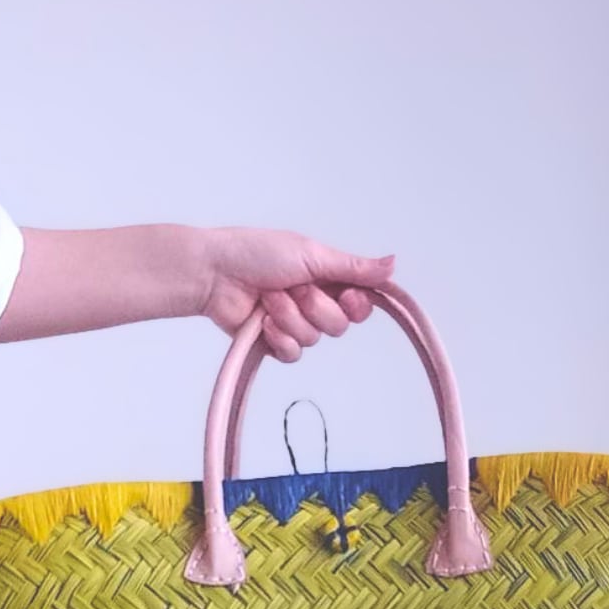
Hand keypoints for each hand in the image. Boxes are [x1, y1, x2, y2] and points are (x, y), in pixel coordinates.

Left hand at [199, 228, 395, 362]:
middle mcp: (314, 302)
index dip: (356, 305)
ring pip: (315, 340)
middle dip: (315, 307)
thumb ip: (354, 266)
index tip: (345, 294)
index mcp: (327, 278)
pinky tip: (263, 322)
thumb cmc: (256, 253)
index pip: (361, 304)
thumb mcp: (313, 254)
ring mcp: (294, 324)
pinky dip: (279, 338)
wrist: (215, 274)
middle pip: (340, 326)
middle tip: (294, 287)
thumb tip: (393, 264)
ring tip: (269, 298)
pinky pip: (293, 354)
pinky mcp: (274, 343)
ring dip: (291, 317)